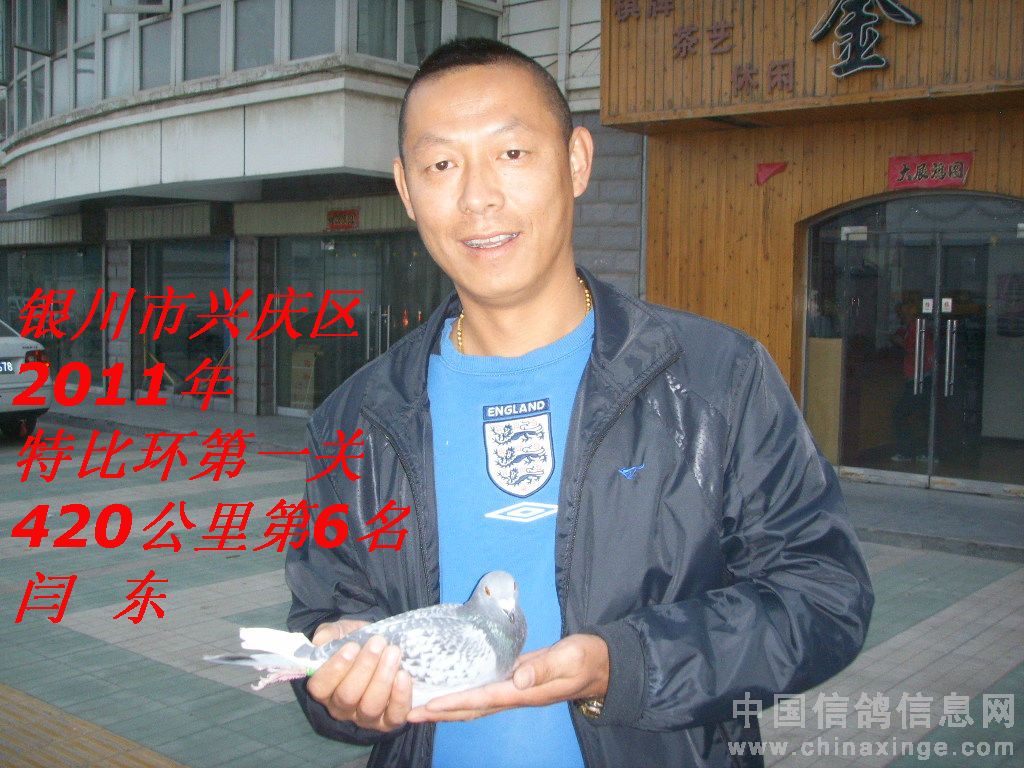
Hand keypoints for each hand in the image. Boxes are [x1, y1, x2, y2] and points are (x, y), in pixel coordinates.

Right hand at [307, 620, 413, 731]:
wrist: (385, 649)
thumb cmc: (358, 643)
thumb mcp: (342, 633)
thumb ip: (329, 634)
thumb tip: (321, 640)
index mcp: (325, 689)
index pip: (320, 687)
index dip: (334, 669)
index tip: (352, 646)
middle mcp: (342, 708)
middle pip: (347, 697)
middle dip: (364, 668)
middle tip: (378, 643)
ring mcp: (366, 717)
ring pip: (370, 707)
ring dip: (383, 678)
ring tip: (393, 653)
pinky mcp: (389, 721)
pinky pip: (394, 716)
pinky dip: (400, 697)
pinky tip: (403, 675)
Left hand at [406, 633, 608, 722]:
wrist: (601, 664)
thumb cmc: (585, 659)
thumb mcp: (568, 660)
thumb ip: (544, 668)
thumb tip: (518, 678)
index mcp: (525, 692)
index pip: (483, 699)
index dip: (455, 703)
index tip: (429, 705)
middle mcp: (515, 695)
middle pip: (471, 709)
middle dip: (440, 712)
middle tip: (408, 712)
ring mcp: (514, 691)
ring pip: (474, 704)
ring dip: (446, 707)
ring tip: (418, 706)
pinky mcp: (514, 681)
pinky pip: (482, 692)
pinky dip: (462, 694)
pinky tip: (448, 689)